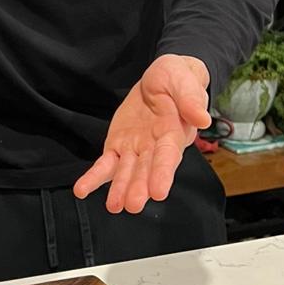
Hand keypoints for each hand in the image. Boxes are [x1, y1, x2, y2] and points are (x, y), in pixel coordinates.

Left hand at [73, 55, 210, 214]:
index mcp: (174, 133)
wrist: (162, 78)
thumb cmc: (178, 80)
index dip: (163, 173)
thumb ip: (191, 99)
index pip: (168, 155)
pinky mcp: (118, 145)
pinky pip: (105, 163)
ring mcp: (135, 148)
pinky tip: (81, 190)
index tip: (158, 192)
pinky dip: (94, 177)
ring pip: (126, 171)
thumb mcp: (184, 81)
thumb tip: (202, 118)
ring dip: (119, 188)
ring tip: (114, 206)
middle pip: (147, 169)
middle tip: (133, 205)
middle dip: (140, 187)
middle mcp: (155, 146)